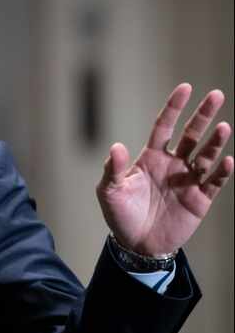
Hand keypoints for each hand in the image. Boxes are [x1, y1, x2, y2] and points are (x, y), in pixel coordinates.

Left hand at [96, 84, 232, 256]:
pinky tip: (227, 160)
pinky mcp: (199, 199)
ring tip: (223, 127)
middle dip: (203, 115)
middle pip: (191, 134)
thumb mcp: (109, 191)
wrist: (136, 244)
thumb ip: (112, 169)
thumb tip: (117, 146)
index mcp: (150, 157)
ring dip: (214, 142)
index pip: (164, 126)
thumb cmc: (120, 214)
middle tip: (217, 94)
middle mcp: (172, 164)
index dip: (174, 107)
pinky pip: (214, 182)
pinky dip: (221, 172)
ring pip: (205, 156)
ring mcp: (187, 180)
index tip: (185, 87)